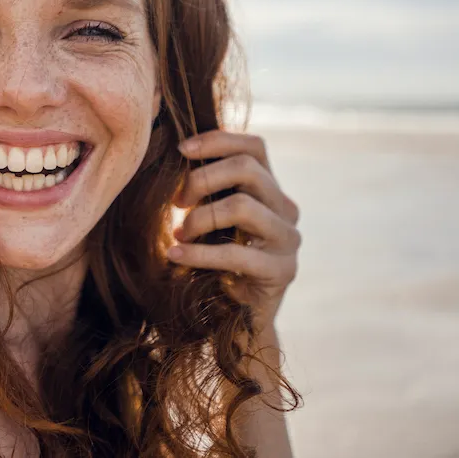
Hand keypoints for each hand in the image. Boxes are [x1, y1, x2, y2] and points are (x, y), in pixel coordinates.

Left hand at [167, 130, 300, 335]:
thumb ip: (203, 191)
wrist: (235, 319)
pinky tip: (175, 255)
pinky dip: (200, 253)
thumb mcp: (207, 219)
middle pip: (247, 168)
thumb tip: (170, 157)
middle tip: (174, 201)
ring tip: (178, 235)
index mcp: (268, 189)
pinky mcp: (282, 270)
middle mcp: (285, 208)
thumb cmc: (213, 262)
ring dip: (199, 218)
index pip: (255, 146)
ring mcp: (288, 239)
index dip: (218, 140)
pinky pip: (238, 253)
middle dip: (202, 179)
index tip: (180, 149)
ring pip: (243, 206)